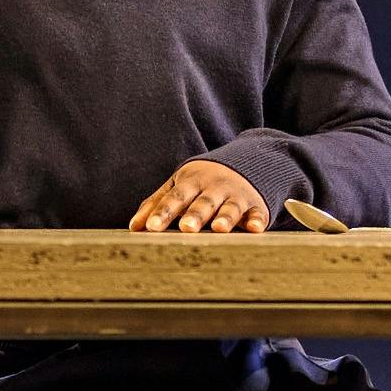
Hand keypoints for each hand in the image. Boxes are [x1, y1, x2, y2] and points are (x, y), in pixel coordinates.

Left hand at [129, 159, 268, 233]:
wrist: (245, 162)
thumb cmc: (202, 182)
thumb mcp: (179, 185)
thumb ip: (156, 204)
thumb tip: (133, 227)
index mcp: (192, 182)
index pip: (176, 197)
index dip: (164, 212)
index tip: (151, 227)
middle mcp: (215, 188)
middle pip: (204, 202)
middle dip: (195, 214)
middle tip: (186, 228)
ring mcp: (237, 196)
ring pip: (231, 207)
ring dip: (225, 217)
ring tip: (218, 229)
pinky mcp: (256, 206)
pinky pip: (257, 213)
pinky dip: (257, 221)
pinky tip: (255, 229)